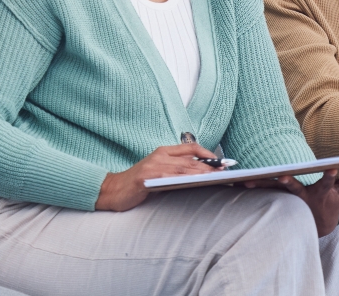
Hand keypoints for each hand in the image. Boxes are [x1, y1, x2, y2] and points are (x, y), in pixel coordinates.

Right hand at [95, 144, 218, 211]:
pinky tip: (195, 183)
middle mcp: (159, 156)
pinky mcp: (146, 178)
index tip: (222, 162)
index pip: (191, 148)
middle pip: (190, 159)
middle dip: (210, 165)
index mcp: (163, 152)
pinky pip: (169, 177)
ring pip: (182, 168)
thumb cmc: (138, 183)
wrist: (112, 190)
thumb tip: (201, 173)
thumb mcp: (158, 170)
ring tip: (216, 177)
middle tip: (225, 171)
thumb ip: (175, 168)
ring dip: (201, 172)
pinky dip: (184, 179)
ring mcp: (152, 166)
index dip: (208, 154)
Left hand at [242, 165, 338, 236]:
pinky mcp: (278, 200)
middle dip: (288, 181)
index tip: (331, 167)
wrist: (316, 228)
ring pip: (274, 190)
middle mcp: (304, 196)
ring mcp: (289, 199)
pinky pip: (263, 193)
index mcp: (321, 192)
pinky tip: (238, 184)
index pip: (327, 181)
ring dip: (261, 186)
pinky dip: (253, 188)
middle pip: (295, 187)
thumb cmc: (329, 205)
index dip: (329, 175)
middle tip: (282, 175)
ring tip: (247, 182)